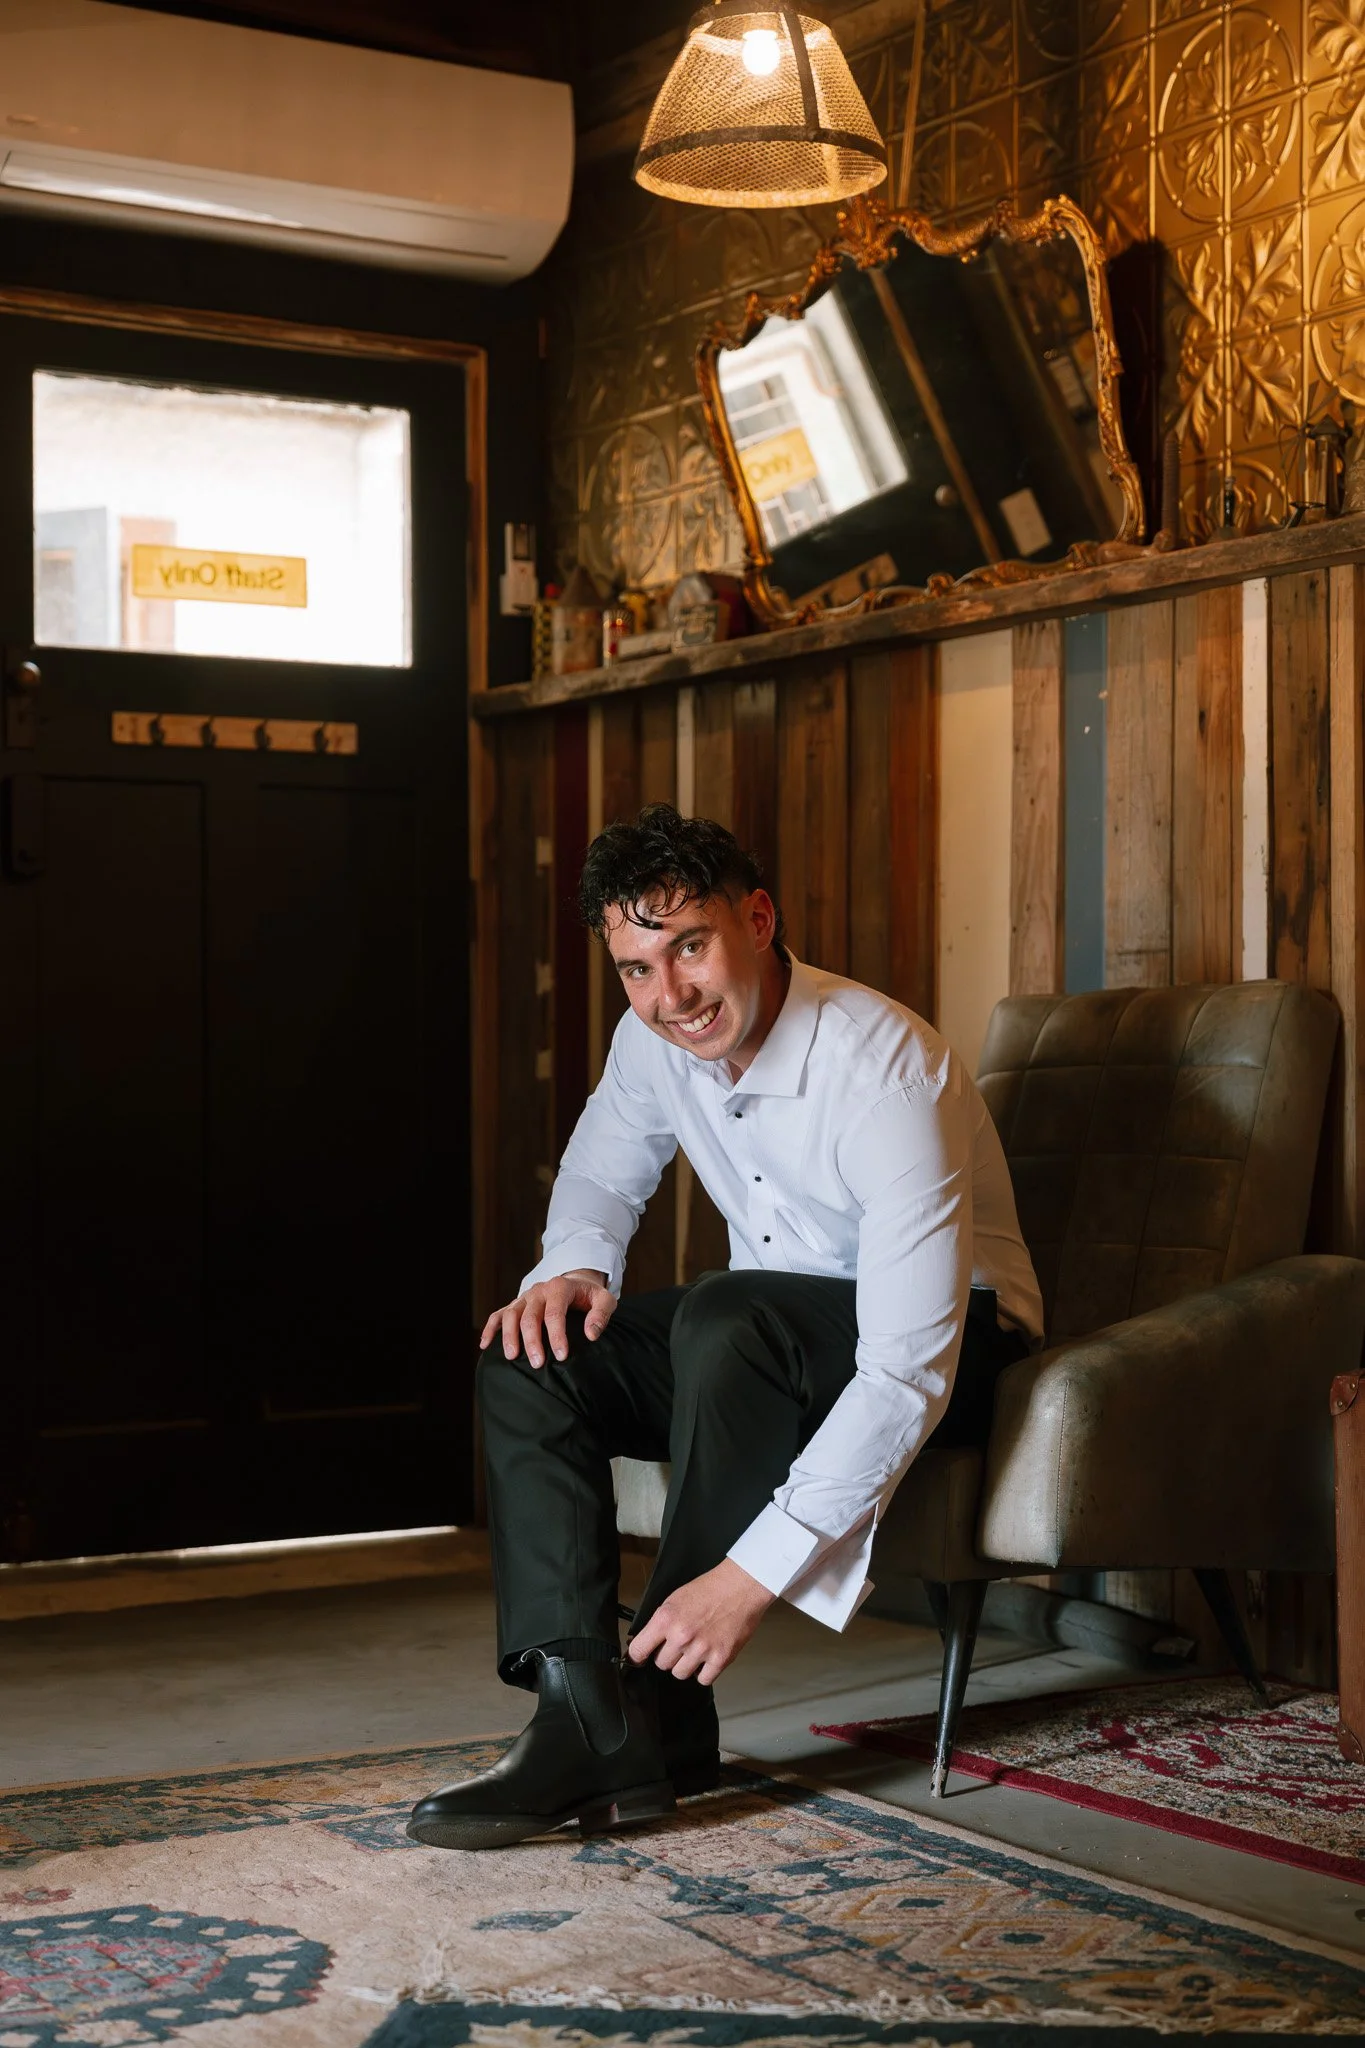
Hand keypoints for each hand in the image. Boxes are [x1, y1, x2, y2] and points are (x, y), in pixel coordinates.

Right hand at [479, 1270, 613, 1367]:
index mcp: (559, 1287)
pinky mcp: (516, 1304)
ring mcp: (524, 1297)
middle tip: (537, 1364)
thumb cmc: (589, 1295)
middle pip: (529, 1316)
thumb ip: (600, 1315)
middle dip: (532, 1341)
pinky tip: (485, 1345)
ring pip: (510, 1315)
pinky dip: (489, 1328)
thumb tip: (591, 1335)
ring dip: (509, 1336)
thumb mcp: (604, 1299)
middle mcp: (538, 1291)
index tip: (562, 1356)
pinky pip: (498, 1314)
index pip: (554, 1313)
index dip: (557, 1336)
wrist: (575, 1281)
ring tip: (512, 1357)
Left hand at [627, 1560, 774, 1685]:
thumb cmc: (710, 1589)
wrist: (740, 1586)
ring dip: (686, 1664)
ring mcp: (701, 1650)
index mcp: (666, 1619)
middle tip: (681, 1643)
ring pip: (680, 1674)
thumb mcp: (675, 1599)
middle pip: (661, 1664)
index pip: (639, 1650)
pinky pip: (703, 1679)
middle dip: (668, 1655)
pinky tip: (707, 1658)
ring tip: (696, 1649)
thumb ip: (661, 1623)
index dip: (637, 1656)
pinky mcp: (720, 1659)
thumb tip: (647, 1642)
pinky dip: (704, 1672)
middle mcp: (681, 1636)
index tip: (638, 1658)